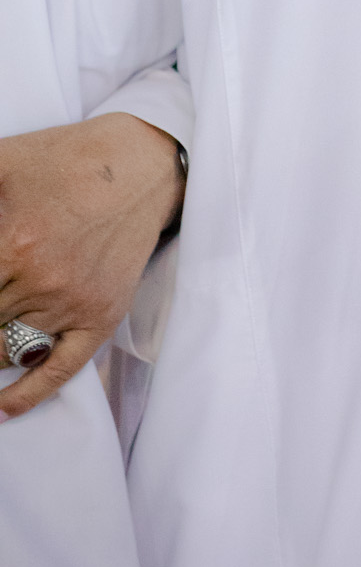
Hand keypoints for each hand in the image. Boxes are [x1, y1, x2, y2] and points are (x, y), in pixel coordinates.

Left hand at [0, 113, 184, 420]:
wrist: (140, 163)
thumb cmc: (66, 159)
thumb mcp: (0, 162)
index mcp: (12, 242)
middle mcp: (42, 280)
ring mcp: (74, 303)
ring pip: (5, 349)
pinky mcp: (101, 316)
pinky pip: (59, 369)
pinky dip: (28, 394)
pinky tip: (3, 408)